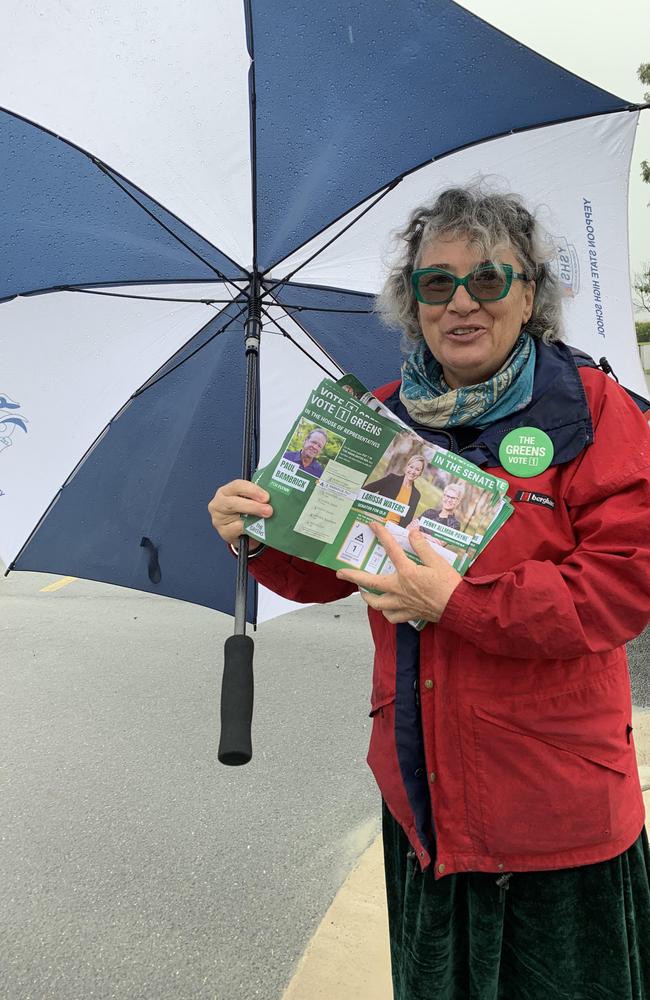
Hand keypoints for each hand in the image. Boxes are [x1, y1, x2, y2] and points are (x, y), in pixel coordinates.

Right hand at [207, 479, 272, 547]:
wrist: (242, 532)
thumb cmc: (245, 512)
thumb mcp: (249, 500)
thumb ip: (257, 497)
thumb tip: (274, 497)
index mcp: (226, 491)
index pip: (237, 486)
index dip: (253, 490)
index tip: (266, 496)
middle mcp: (219, 503)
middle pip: (234, 502)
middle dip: (253, 506)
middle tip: (269, 509)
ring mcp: (219, 518)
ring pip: (236, 517)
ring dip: (253, 517)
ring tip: (266, 517)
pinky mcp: (223, 532)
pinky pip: (238, 529)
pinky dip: (248, 528)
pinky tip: (256, 527)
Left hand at [336, 522, 461, 624]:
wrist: (458, 608)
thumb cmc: (449, 584)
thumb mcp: (437, 560)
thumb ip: (422, 546)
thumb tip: (412, 532)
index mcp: (407, 572)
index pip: (391, 549)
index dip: (382, 535)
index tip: (373, 525)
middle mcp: (400, 589)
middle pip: (370, 583)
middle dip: (353, 576)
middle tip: (340, 572)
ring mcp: (402, 603)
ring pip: (377, 604)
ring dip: (367, 597)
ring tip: (363, 592)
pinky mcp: (409, 614)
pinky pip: (391, 616)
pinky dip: (386, 613)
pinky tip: (386, 608)